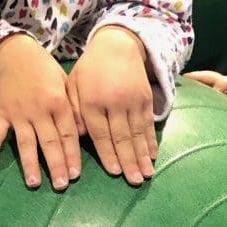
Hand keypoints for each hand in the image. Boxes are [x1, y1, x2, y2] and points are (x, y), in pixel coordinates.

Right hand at [0, 35, 79, 190]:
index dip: (72, 155)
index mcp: (58, 102)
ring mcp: (18, 113)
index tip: (75, 175)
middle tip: (61, 186)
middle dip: (56, 165)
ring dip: (29, 164)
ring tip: (33, 183)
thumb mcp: (66, 83)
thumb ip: (74, 108)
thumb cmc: (46, 70)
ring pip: (25, 142)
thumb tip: (84, 133)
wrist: (16, 53)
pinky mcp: (1, 113)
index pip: (67, 134)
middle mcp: (38, 110)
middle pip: (49, 142)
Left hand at [68, 27, 156, 184]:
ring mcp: (133, 100)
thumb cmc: (90, 69)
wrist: (118, 45)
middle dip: (129, 161)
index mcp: (92, 101)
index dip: (108, 154)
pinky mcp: (146, 98)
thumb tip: (78, 137)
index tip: (115, 172)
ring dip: (143, 156)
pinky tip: (153, 156)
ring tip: (146, 174)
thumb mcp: (73, 85)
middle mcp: (114, 102)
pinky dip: (151, 141)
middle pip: (122, 136)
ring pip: (138, 133)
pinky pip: (148, 124)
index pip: (100, 133)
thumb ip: (74, 111)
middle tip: (134, 181)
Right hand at [185, 70, 226, 116]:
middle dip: (200, 77)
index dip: (223, 83)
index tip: (216, 90)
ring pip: (208, 89)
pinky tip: (181, 106)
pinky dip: (195, 101)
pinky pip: (206, 103)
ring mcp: (226, 102)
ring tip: (175, 89)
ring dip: (195, 87)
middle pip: (215, 80)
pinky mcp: (220, 112)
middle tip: (182, 78)